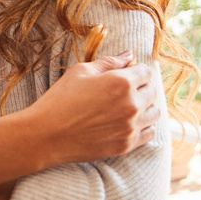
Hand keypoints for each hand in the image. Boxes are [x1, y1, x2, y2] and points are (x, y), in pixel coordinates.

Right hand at [28, 51, 158, 164]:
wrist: (46, 135)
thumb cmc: (60, 99)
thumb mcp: (81, 71)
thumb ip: (109, 62)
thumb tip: (129, 55)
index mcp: (121, 82)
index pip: (145, 71)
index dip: (135, 70)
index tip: (125, 74)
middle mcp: (131, 104)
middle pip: (152, 91)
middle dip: (140, 87)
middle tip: (122, 91)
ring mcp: (131, 127)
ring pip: (154, 113)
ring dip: (145, 107)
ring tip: (126, 107)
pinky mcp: (127, 145)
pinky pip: (149, 133)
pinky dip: (143, 126)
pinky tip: (128, 122)